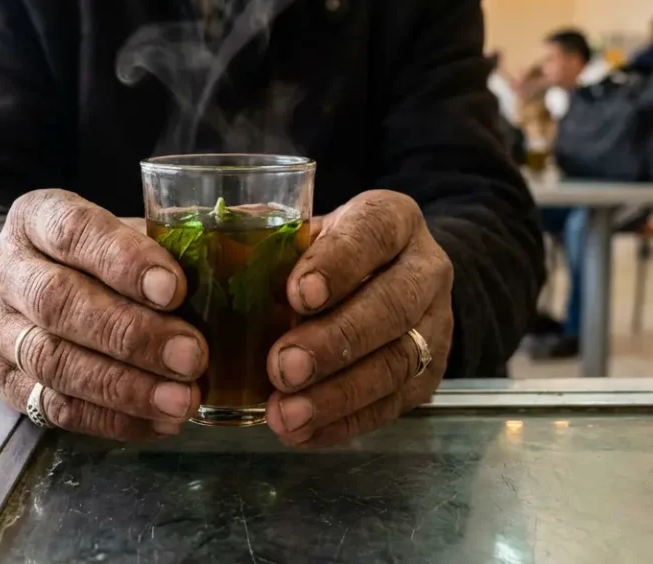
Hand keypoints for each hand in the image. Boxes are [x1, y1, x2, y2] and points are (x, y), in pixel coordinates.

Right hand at [0, 189, 207, 440]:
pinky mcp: (6, 383)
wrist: (27, 289)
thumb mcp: (125, 230)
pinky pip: (56, 408)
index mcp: (37, 218)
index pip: (74, 232)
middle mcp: (7, 271)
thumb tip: (255, 228)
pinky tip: (161, 421)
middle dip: (131, 334)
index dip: (123, 261)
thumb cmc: (98, 257)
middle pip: (59, 302)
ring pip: (54, 362)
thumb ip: (175, 236)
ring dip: (125, 387)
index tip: (177, 289)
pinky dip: (114, 419)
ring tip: (183, 400)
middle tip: (193, 355)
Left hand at [265, 190, 453, 447]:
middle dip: (335, 341)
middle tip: (283, 367)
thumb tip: (218, 250)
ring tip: (286, 414)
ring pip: (397, 362)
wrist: (383, 279)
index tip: (297, 295)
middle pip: (392, 306)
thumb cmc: (325, 253)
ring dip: (338, 394)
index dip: (338, 265)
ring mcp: (435, 324)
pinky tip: (303, 433)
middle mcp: (425, 269)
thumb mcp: (304, 231)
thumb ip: (270, 239)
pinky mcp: (429, 374)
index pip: (373, 233)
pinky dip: (345, 422)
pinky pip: (393, 404)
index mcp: (393, 220)